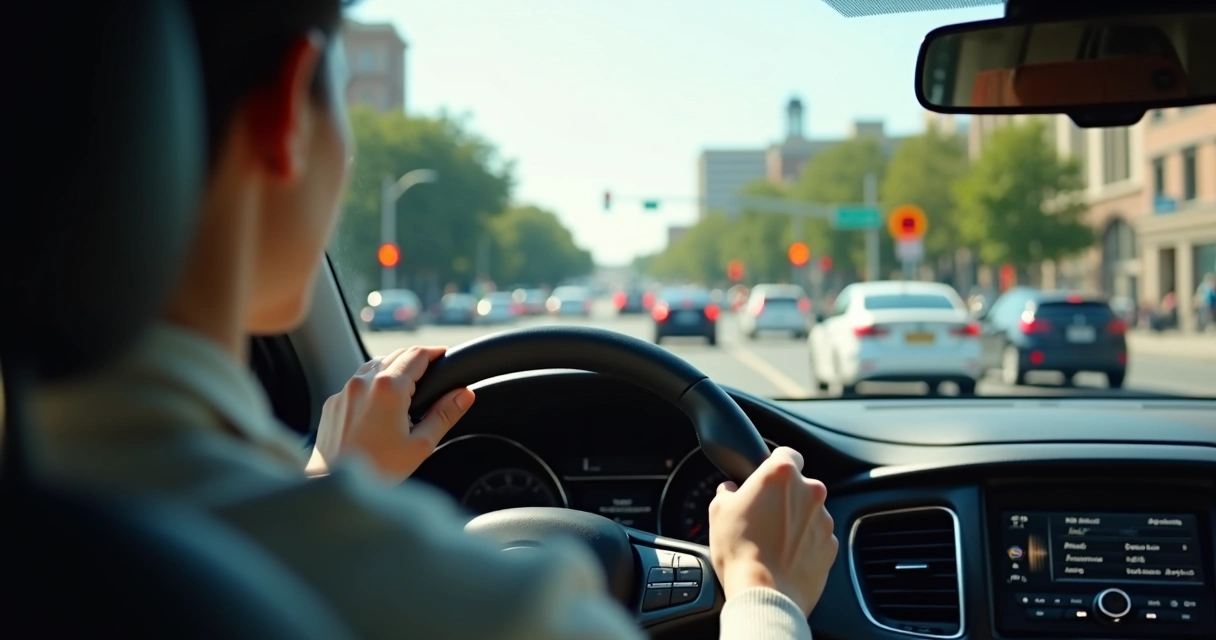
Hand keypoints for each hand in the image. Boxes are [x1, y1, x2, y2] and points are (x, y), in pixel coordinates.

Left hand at [308, 346, 474, 482]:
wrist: (334, 484)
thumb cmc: (377, 470)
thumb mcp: (420, 444)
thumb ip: (445, 415)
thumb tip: (465, 395)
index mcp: (388, 388)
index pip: (416, 355)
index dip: (435, 352)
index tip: (445, 355)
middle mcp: (363, 382)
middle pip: (396, 355)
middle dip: (416, 359)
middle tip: (432, 372)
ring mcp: (345, 391)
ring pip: (374, 365)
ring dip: (393, 368)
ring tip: (408, 386)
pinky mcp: (333, 403)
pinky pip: (356, 382)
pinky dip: (372, 384)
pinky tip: (381, 403)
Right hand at [707, 447, 837, 616]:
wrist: (766, 594)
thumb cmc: (741, 552)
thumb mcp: (718, 512)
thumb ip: (727, 492)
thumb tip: (730, 491)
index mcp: (781, 474)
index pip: (786, 453)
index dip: (774, 464)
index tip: (767, 477)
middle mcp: (809, 491)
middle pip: (799, 485)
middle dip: (783, 497)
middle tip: (762, 516)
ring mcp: (824, 519)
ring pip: (809, 512)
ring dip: (794, 521)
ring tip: (771, 541)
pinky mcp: (831, 545)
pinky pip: (817, 537)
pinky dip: (804, 543)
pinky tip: (784, 556)